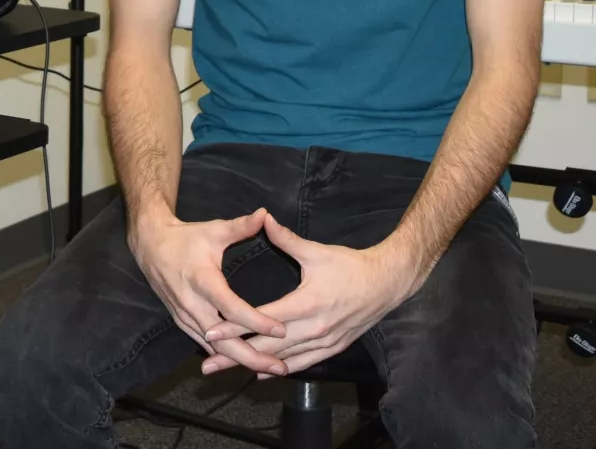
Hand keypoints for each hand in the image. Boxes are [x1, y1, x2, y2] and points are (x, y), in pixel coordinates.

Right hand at [127, 208, 287, 362]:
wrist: (150, 245)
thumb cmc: (186, 237)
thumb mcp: (213, 230)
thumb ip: (240, 226)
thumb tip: (265, 214)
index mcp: (202, 280)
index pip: (232, 308)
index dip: (256, 321)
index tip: (280, 329)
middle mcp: (192, 303)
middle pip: (223, 339)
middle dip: (252, 356)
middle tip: (280, 367)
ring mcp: (184, 315)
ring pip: (213, 347)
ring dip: (241, 360)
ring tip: (269, 368)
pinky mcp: (181, 321)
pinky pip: (204, 344)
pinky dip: (224, 356)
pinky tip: (244, 363)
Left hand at [200, 212, 421, 376]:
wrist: (387, 283)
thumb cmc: (350, 266)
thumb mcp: (317, 252)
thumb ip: (287, 239)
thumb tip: (263, 220)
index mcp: (308, 303)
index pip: (263, 319)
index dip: (236, 327)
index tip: (211, 332)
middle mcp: (315, 328)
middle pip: (269, 347)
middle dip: (236, 355)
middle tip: (209, 363)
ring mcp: (325, 341)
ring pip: (284, 359)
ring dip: (255, 366)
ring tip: (228, 370)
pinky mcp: (333, 347)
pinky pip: (304, 363)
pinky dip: (282, 368)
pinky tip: (263, 374)